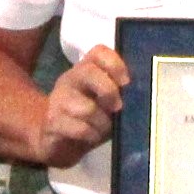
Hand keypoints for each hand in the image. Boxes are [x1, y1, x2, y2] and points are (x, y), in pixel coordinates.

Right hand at [34, 44, 130, 168]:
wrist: (56, 142)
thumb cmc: (90, 118)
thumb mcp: (106, 102)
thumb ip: (120, 94)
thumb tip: (140, 97)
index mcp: (85, 69)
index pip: (99, 52)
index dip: (115, 64)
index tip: (126, 82)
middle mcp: (70, 80)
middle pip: (88, 72)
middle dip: (108, 91)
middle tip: (117, 108)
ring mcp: (58, 100)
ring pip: (87, 108)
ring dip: (103, 122)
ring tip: (104, 128)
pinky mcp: (53, 122)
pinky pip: (80, 128)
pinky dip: (93, 135)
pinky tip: (92, 136)